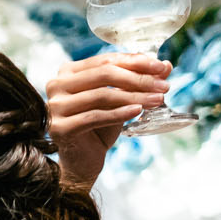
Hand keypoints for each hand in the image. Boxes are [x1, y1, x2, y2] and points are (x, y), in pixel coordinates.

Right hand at [45, 53, 169, 186]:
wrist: (84, 160)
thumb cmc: (100, 126)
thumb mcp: (120, 100)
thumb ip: (138, 81)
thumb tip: (165, 66)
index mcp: (68, 72)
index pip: (105, 60)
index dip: (135, 62)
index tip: (160, 67)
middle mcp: (57, 85)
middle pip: (104, 75)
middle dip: (138, 79)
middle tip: (163, 86)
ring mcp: (55, 107)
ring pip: (102, 95)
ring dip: (134, 96)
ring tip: (157, 100)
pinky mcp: (59, 127)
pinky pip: (95, 117)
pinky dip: (120, 113)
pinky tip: (138, 111)